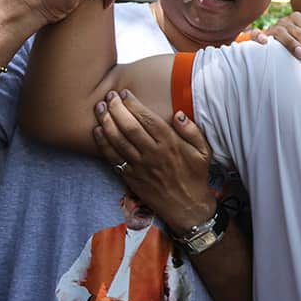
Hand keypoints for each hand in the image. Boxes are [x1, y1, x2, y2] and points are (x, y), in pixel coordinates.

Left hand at [93, 89, 216, 235]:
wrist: (187, 206)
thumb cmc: (196, 175)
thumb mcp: (204, 151)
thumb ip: (192, 131)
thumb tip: (178, 114)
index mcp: (170, 144)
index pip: (148, 119)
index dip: (133, 104)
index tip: (125, 93)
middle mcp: (152, 154)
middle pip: (128, 127)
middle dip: (116, 108)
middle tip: (109, 96)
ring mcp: (139, 166)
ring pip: (117, 141)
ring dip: (106, 122)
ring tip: (99, 108)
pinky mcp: (130, 177)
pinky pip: (112, 158)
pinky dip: (103, 144)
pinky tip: (97, 131)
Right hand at [250, 12, 300, 67]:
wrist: (276, 46)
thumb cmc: (299, 43)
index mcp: (300, 19)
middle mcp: (286, 21)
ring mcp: (273, 27)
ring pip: (283, 34)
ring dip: (292, 44)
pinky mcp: (260, 35)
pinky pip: (257, 34)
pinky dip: (260, 36)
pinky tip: (265, 42)